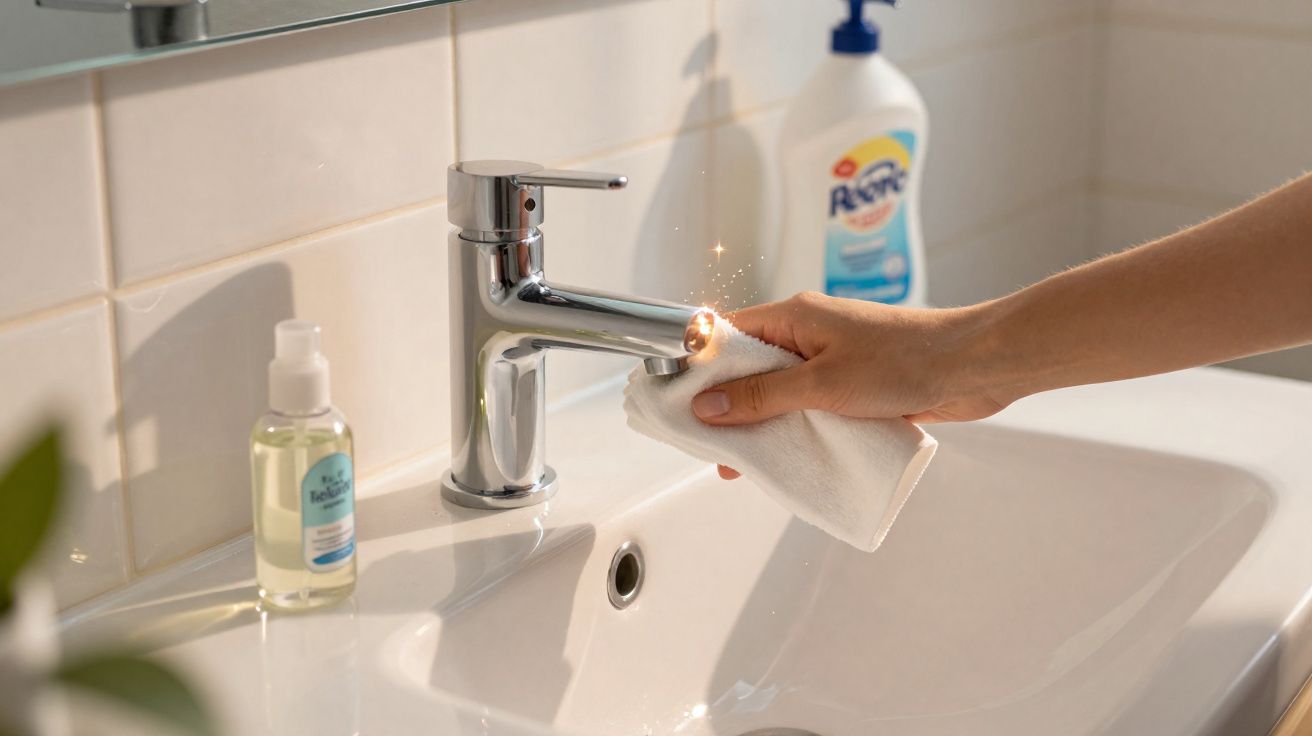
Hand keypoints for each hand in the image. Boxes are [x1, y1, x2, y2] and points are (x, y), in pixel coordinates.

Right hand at [692, 292, 1009, 478]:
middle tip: (702, 443)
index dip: (697, 365)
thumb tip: (709, 406)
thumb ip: (765, 397)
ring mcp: (832, 360)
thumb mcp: (823, 384)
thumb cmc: (905, 359)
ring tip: (738, 463)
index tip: (674, 398)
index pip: (727, 335)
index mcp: (794, 316)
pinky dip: (796, 430)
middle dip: (726, 404)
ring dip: (762, 424)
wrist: (975, 367)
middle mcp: (808, 334)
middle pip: (749, 368)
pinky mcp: (855, 386)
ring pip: (780, 393)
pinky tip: (786, 460)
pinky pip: (810, 409)